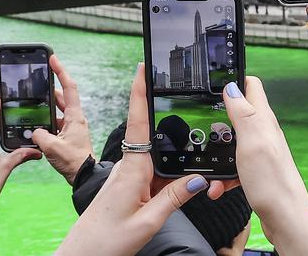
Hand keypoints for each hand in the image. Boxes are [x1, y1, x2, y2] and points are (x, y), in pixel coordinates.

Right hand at [31, 55, 93, 184]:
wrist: (84, 176)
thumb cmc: (74, 162)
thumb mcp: (52, 147)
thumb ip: (40, 136)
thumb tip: (35, 131)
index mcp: (75, 117)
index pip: (69, 87)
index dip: (61, 72)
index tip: (53, 59)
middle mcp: (75, 119)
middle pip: (61, 97)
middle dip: (49, 88)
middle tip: (37, 80)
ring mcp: (72, 127)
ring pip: (57, 111)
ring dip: (45, 107)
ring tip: (31, 103)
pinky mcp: (67, 136)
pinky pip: (54, 123)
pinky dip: (45, 122)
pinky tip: (34, 126)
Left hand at [56, 64, 206, 255]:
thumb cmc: (107, 241)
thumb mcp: (148, 222)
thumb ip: (176, 198)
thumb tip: (200, 178)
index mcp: (132, 170)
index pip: (137, 122)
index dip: (140, 93)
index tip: (144, 68)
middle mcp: (128, 168)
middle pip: (153, 137)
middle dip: (171, 126)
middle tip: (182, 114)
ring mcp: (127, 177)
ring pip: (156, 158)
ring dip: (171, 162)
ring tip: (180, 172)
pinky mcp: (128, 187)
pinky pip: (152, 173)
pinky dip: (166, 177)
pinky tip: (174, 189)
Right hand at [221, 77, 307, 253]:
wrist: (285, 218)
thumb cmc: (273, 182)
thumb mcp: (253, 141)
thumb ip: (243, 113)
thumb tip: (232, 87)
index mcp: (263, 120)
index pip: (251, 86)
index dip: (233, 78)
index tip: (213, 80)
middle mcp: (263, 133)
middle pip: (236, 113)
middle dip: (215, 120)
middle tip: (201, 129)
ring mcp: (259, 152)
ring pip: (230, 144)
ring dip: (216, 154)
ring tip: (209, 169)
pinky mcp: (255, 171)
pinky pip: (232, 167)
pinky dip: (222, 175)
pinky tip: (218, 186)